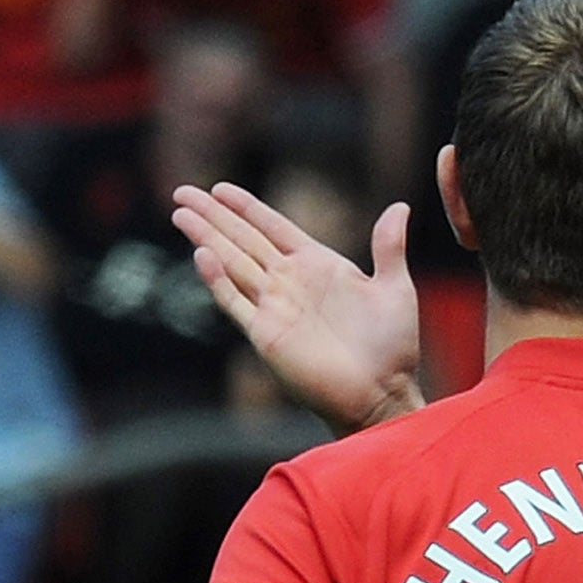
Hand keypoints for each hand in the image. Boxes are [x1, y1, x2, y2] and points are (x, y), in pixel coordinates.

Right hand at [173, 182, 423, 434]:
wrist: (382, 393)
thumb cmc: (393, 347)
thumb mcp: (395, 289)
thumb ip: (389, 248)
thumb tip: (400, 207)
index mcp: (318, 266)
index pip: (273, 228)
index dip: (246, 208)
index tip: (220, 189)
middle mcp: (291, 283)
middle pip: (244, 240)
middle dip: (214, 216)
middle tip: (183, 193)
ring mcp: (276, 307)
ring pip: (233, 264)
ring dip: (207, 239)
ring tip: (181, 215)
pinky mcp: (267, 334)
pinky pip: (236, 302)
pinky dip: (219, 280)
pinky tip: (202, 256)